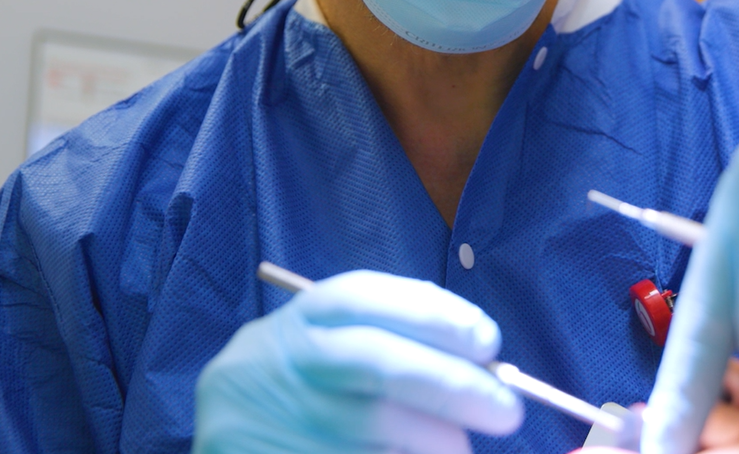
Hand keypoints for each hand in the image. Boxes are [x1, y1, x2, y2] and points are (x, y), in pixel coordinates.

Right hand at [194, 270, 521, 453]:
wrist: (230, 419)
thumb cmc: (314, 372)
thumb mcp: (341, 339)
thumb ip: (403, 339)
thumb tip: (485, 365)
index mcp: (305, 315)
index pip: (368, 299)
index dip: (434, 316)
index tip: (490, 343)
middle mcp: (285, 359)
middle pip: (376, 364)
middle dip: (452, 385)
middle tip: (508, 412)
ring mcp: (271, 414)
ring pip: (368, 426)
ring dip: (432, 439)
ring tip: (460, 449)